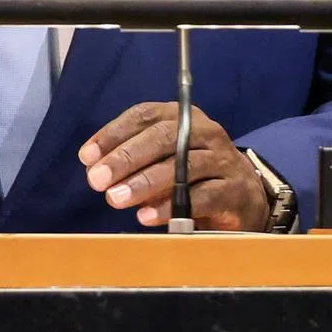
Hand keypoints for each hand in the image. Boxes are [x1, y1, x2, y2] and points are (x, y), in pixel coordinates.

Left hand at [79, 102, 268, 230]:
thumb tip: (94, 167)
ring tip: (116, 198)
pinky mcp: (234, 190)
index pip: (144, 115)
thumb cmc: (193, 174)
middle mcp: (203, 130)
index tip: (87, 156)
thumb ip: (133, 159)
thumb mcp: (163, 159)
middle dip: (125, 158)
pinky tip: (146, 216)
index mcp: (181, 115)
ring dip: (144, 182)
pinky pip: (200, 196)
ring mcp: (222, 159)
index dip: (113, 133)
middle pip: (161, 137)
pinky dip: (170, 207)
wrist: (245, 198)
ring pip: (181, 166)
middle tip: (97, 179)